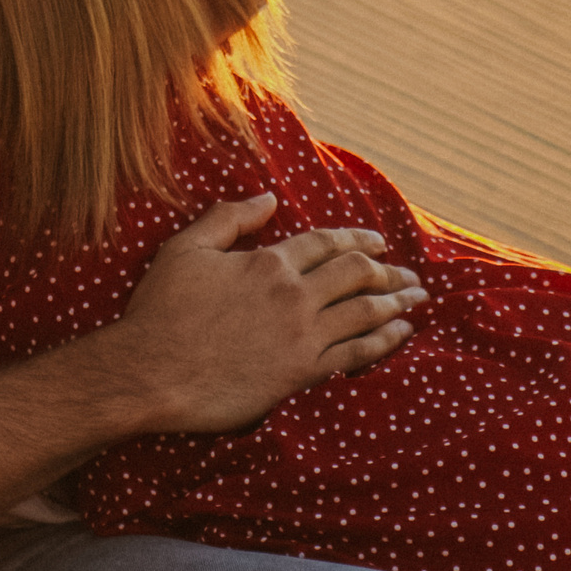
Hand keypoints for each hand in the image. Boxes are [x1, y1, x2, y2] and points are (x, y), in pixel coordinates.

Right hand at [100, 194, 428, 433]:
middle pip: (358, 273)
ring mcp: (303, 335)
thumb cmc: (160, 311)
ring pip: (367, 311)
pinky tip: (402, 333)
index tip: (378, 242)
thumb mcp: (184, 250)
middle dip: (389, 270)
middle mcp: (294, 295)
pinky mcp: (304, 372)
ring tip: (417, 297)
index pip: (325, 243)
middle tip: (408, 273)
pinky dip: (387, 340)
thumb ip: (227, 219)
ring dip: (398, 301)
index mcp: (267, 263)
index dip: (357, 238)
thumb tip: (267, 199)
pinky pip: (359, 353)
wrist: (152, 372)